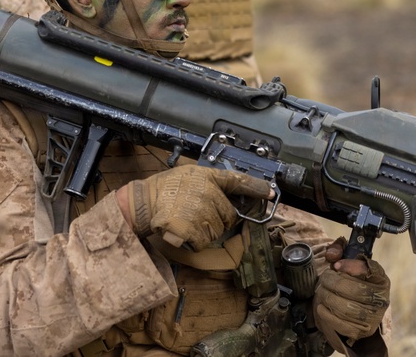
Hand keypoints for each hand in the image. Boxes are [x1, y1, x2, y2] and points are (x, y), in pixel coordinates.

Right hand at [125, 166, 271, 250]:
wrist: (144, 202)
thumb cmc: (165, 188)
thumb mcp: (190, 175)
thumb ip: (211, 183)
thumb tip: (229, 196)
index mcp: (209, 177)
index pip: (239, 181)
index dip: (257, 188)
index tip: (271, 192)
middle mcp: (210, 193)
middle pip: (229, 215)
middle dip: (217, 218)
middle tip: (195, 212)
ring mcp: (203, 211)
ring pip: (218, 230)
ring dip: (205, 230)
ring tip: (186, 219)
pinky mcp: (195, 229)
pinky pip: (205, 241)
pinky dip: (195, 240)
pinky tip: (183, 229)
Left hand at [314, 237, 390, 341]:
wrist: (354, 307)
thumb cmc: (350, 280)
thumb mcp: (346, 261)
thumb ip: (339, 249)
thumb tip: (332, 255)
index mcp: (381, 280)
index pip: (369, 271)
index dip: (350, 266)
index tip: (336, 266)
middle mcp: (381, 300)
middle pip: (356, 291)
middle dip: (333, 283)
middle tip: (324, 278)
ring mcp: (372, 318)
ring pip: (347, 309)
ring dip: (328, 298)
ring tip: (322, 291)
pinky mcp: (361, 331)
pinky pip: (341, 324)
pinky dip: (327, 314)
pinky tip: (321, 306)